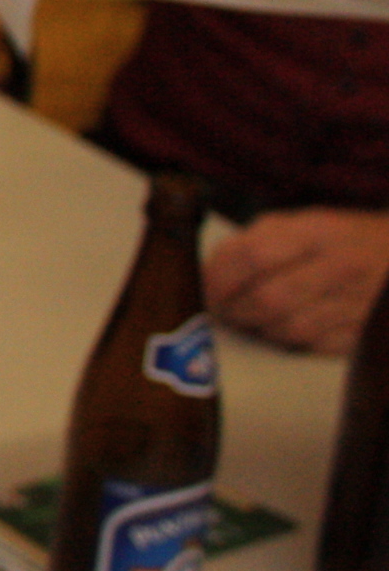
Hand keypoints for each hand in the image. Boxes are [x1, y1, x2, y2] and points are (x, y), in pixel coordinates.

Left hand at [208, 207, 388, 354]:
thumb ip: (253, 242)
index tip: (203, 288)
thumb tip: (207, 272)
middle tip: (222, 310)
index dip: (219, 277)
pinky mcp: (366, 331)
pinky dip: (292, 342)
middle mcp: (341, 265)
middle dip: (234, 310)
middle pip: (269, 299)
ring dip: (260, 329)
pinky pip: (317, 346)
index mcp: (318, 231)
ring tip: (250, 319)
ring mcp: (359, 302)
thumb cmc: (341, 239)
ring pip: (291, 329)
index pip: (253, 256)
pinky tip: (285, 330)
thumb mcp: (300, 223)